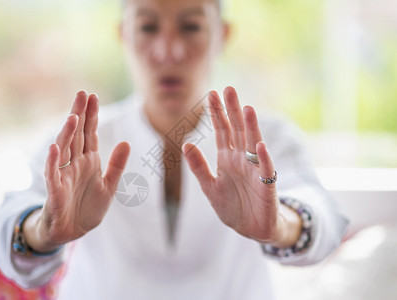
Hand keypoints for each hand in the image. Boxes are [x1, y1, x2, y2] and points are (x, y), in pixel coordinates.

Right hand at [24, 91, 129, 251]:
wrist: (72, 231)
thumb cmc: (88, 208)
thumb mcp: (109, 186)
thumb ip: (117, 165)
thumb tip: (126, 141)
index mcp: (89, 160)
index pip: (90, 133)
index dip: (92, 116)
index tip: (93, 96)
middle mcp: (75, 163)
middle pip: (77, 135)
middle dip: (79, 114)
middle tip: (82, 93)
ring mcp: (63, 175)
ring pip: (64, 149)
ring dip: (68, 133)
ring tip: (73, 116)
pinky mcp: (55, 190)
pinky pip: (52, 173)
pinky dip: (53, 161)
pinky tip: (55, 147)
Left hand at [183, 87, 300, 246]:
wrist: (250, 229)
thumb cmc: (232, 207)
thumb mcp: (209, 187)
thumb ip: (198, 166)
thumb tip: (185, 143)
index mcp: (227, 158)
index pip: (222, 131)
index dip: (217, 113)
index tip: (211, 93)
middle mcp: (242, 159)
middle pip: (237, 131)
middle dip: (233, 111)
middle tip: (229, 89)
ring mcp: (255, 170)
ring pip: (252, 144)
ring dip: (250, 127)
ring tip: (246, 108)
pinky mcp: (266, 186)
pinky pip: (266, 170)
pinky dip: (263, 159)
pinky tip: (258, 145)